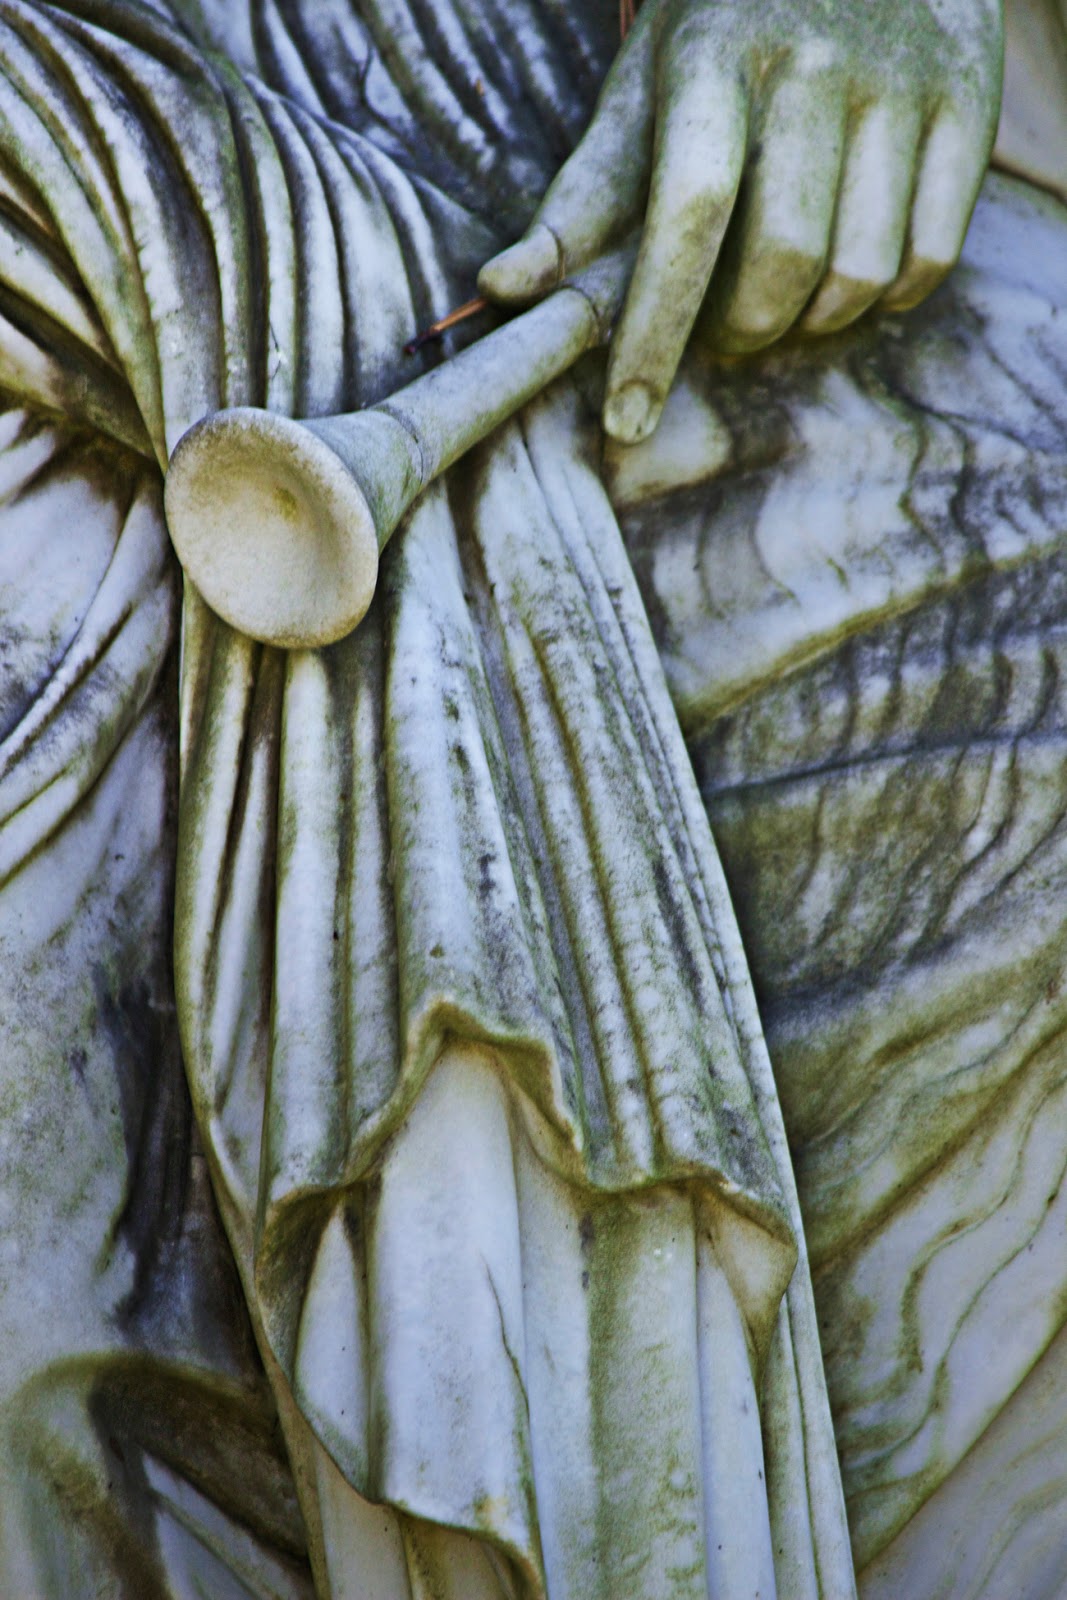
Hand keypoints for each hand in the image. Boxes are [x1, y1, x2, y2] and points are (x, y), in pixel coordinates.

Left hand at [478, 0, 1003, 443]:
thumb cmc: (730, 31)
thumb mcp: (645, 88)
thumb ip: (582, 196)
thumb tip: (502, 290)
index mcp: (713, 58)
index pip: (686, 216)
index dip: (654, 330)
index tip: (626, 418)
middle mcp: (814, 63)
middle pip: (781, 262)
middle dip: (740, 332)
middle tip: (723, 329)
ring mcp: (900, 83)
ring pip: (859, 275)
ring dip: (812, 323)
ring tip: (784, 295)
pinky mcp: (969, 105)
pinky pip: (928, 259)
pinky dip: (885, 297)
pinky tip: (851, 272)